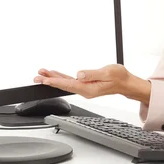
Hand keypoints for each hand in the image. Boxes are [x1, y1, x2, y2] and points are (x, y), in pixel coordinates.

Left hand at [34, 64, 150, 102]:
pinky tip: (55, 75)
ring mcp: (85, 88)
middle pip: (64, 85)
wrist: (126, 83)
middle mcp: (85, 90)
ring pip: (66, 83)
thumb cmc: (120, 77)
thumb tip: (79, 74)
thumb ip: (93, 74)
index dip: (55, 81)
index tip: (45, 79)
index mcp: (89, 89)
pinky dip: (61, 77)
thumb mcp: (108, 72)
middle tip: (37, 77)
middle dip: (49, 81)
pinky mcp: (86, 85)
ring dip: (54, 78)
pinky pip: (71, 82)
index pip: (69, 85)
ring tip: (42, 74)